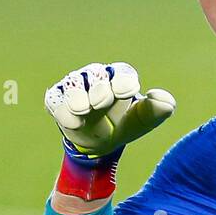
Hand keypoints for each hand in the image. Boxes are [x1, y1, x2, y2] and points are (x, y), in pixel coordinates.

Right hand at [45, 62, 174, 156]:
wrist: (102, 142)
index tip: (126, 93)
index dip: (123, 80)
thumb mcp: (146, 120)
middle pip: (96, 75)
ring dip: (78, 96)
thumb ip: (159, 108)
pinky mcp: (57, 100)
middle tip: (103, 102)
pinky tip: (74, 123)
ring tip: (84, 109)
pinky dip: (63, 111)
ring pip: (74, 83)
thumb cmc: (127, 123)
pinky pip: (56, 101)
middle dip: (100, 88)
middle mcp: (96, 77)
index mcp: (120, 76)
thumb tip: (158, 96)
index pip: (121, 72)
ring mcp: (75, 87)